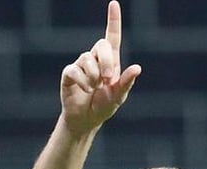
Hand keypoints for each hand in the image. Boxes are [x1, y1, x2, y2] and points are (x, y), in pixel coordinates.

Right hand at [60, 1, 141, 135]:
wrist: (86, 119)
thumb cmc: (104, 106)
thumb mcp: (119, 96)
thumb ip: (126, 82)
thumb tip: (138, 68)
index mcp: (110, 61)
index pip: (112, 36)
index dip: (113, 20)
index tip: (114, 3)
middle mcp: (95, 59)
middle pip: (101, 45)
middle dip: (106, 61)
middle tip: (108, 79)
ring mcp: (80, 65)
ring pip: (86, 59)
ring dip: (94, 76)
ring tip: (94, 89)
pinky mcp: (69, 73)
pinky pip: (74, 70)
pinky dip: (83, 82)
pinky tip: (86, 90)